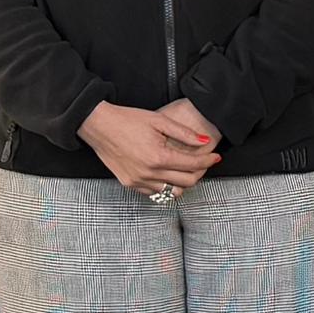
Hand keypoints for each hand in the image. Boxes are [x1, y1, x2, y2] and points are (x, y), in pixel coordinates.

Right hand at [82, 100, 218, 197]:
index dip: (208, 161)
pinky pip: (154, 192)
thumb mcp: (159, 121)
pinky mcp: (129, 183)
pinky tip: (168, 174)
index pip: (194, 165)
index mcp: (158, 157)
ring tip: (186, 169)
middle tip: (204, 163)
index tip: (215, 157)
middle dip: (200, 172)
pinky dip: (165, 186)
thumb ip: (185, 134)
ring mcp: (138, 181)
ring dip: (183, 182)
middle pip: (186, 182)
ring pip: (171, 191)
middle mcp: (149, 173)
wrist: (98, 125)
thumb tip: (205, 142)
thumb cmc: (127, 120)